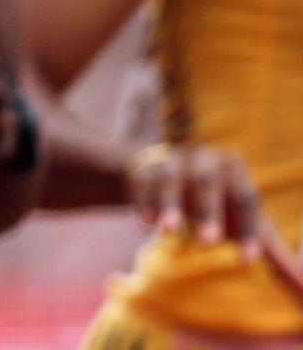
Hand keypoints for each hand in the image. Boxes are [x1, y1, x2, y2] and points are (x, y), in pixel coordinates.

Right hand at [127, 141, 262, 256]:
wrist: (167, 176)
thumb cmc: (219, 207)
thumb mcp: (246, 225)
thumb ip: (274, 255)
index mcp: (236, 170)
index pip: (246, 200)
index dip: (248, 230)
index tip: (247, 259)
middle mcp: (205, 158)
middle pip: (207, 184)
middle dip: (207, 212)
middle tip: (207, 242)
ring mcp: (172, 160)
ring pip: (172, 180)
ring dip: (170, 205)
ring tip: (168, 234)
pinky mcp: (146, 167)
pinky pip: (144, 183)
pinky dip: (144, 202)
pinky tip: (144, 224)